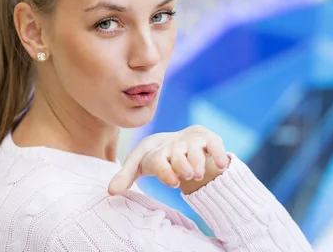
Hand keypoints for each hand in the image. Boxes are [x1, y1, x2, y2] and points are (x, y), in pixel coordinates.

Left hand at [108, 125, 229, 195]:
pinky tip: (222, 165)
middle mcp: (174, 146)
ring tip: (199, 174)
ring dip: (199, 161)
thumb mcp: (140, 164)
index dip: (165, 171)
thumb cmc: (157, 156)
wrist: (179, 139)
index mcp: (156, 152)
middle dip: (183, 164)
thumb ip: (125, 176)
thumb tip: (110, 192)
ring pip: (196, 150)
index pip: (158, 160)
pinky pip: (214, 144)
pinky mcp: (208, 140)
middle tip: (189, 175)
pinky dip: (218, 153)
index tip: (173, 183)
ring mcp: (191, 142)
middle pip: (178, 155)